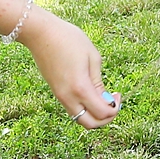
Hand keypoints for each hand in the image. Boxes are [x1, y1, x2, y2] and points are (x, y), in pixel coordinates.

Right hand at [22, 9, 119, 128]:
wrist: (41, 34)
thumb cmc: (69, 40)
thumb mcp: (92, 57)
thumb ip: (99, 82)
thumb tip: (105, 99)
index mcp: (81, 88)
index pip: (102, 113)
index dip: (115, 109)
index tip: (118, 95)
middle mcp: (68, 97)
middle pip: (90, 124)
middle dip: (105, 119)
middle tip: (113, 104)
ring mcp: (60, 96)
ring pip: (80, 119)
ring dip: (94, 115)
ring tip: (103, 98)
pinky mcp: (56, 92)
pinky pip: (73, 109)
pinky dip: (84, 108)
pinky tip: (91, 94)